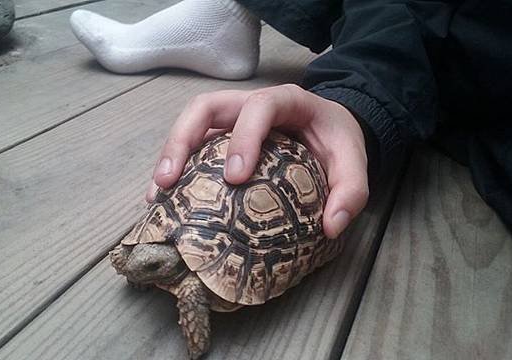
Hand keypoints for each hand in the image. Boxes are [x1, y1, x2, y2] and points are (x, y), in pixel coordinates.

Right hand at [147, 84, 368, 238]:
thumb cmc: (336, 140)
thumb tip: (331, 226)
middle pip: (205, 107)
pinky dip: (175, 168)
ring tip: (157, 194)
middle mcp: (249, 105)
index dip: (243, 137)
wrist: (329, 127)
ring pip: (190, 124)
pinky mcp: (220, 137)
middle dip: (183, 141)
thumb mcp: (354, 161)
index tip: (235, 178)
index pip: (259, 107)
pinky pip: (191, 145)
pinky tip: (163, 199)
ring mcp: (230, 119)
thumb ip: (352, 190)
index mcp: (285, 102)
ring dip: (169, 155)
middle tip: (171, 181)